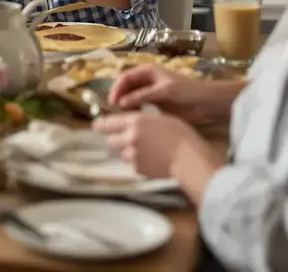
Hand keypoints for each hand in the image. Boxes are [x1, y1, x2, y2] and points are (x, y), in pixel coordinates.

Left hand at [92, 112, 206, 178]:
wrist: (190, 157)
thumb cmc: (181, 135)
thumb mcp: (159, 119)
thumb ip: (140, 121)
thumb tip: (128, 123)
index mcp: (135, 122)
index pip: (106, 123)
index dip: (101, 125)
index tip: (98, 125)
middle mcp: (130, 137)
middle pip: (110, 140)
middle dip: (116, 139)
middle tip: (127, 139)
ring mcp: (133, 154)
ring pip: (121, 153)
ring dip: (128, 152)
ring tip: (146, 150)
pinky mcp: (138, 168)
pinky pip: (132, 164)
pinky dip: (138, 162)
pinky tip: (152, 159)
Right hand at [109, 65, 220, 122]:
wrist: (206, 103)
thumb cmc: (187, 91)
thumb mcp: (164, 91)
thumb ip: (143, 96)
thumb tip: (121, 103)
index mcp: (147, 71)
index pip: (125, 77)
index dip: (117, 88)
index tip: (113, 102)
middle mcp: (146, 80)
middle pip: (125, 87)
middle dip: (119, 97)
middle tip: (115, 111)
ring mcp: (149, 92)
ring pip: (130, 98)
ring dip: (125, 106)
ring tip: (124, 116)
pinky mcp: (153, 104)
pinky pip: (138, 107)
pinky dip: (134, 112)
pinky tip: (134, 119)